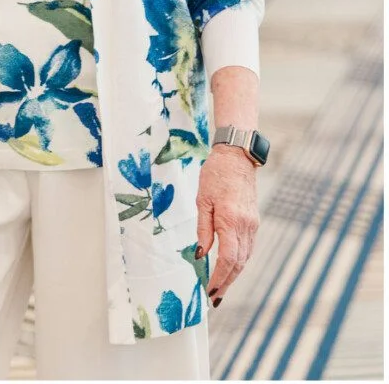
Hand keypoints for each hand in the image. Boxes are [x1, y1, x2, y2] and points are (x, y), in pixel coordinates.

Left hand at [195, 145, 259, 306]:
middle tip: (215, 299)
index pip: (227, 259)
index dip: (219, 278)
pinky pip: (248, 247)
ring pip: (245, 258)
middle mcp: (245, 225)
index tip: (210, 292)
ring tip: (221, 288)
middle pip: (239, 263)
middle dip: (227, 283)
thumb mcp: (202, 200)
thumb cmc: (215, 175)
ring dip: (234, 275)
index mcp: (230, 220)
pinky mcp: (254, 221)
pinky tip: (230, 267)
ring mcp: (252, 224)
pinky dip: (240, 261)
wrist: (236, 156)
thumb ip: (203, 229)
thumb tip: (200, 255)